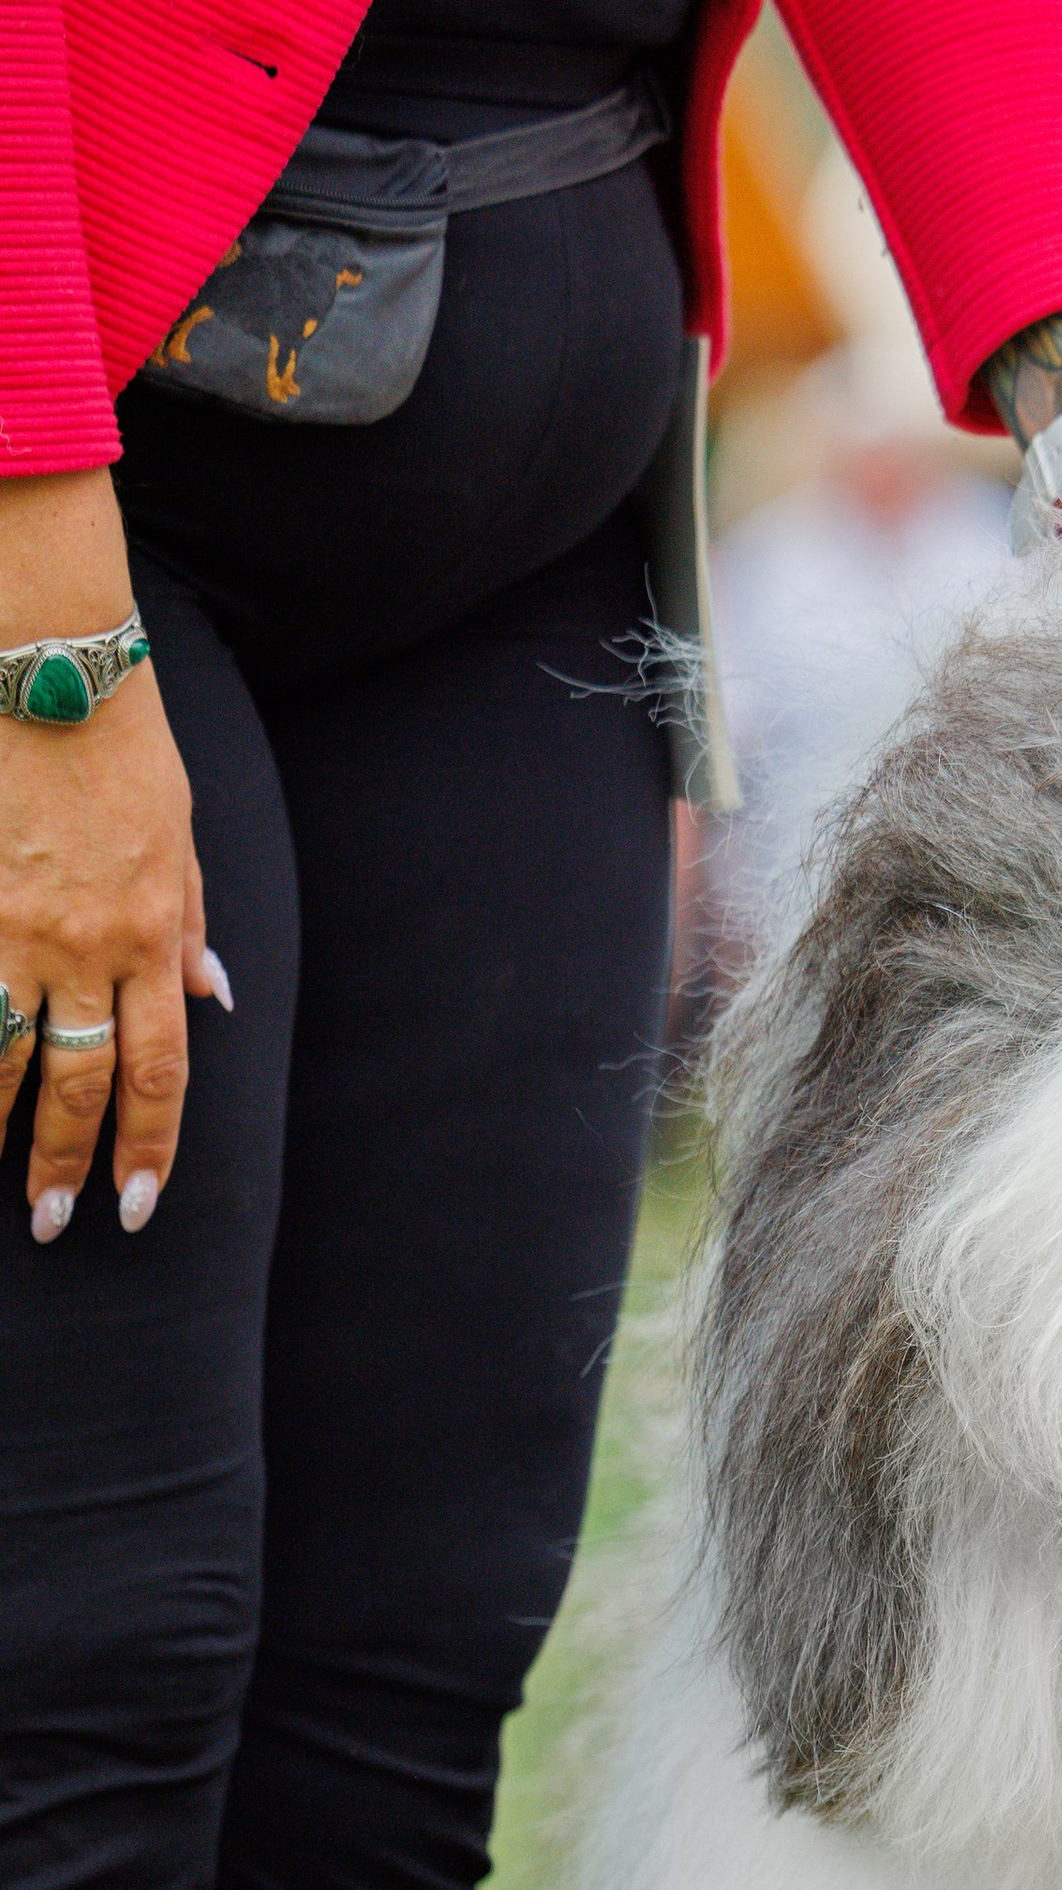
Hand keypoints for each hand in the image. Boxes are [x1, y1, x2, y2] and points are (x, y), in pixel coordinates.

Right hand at [0, 468, 219, 1240]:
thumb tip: (212, 1001)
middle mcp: (89, 947)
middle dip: (64, 1163)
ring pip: (2, 1053)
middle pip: (79, 1083)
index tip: (135, 1204)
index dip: (147, 1149)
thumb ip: (193, 927)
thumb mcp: (184, 838)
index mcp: (157, 936)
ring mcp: (15, 929)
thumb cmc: (122, 742)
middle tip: (49, 1223)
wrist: (49, 665)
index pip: (160, 1074)